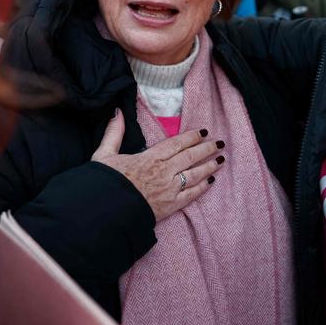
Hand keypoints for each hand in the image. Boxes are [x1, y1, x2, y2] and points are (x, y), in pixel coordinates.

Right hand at [91, 110, 224, 221]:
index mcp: (150, 158)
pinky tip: (210, 181)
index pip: (177, 143)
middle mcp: (164, 171)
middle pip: (191, 157)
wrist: (105, 212)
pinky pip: (191, 194)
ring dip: (209, 166)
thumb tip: (118, 112)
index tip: (203, 132)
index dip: (192, 137)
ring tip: (221, 160)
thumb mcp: (104, 154)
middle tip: (220, 143)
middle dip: (207, 149)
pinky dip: (202, 187)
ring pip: (195, 174)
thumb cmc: (104, 183)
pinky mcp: (171, 205)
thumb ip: (114, 133)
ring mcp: (169, 189)